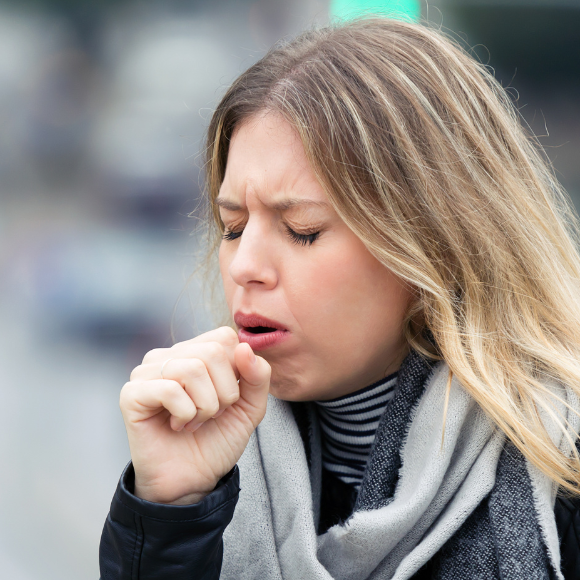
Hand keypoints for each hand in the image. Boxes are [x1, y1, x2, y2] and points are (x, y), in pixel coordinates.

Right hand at [119, 326, 270, 504]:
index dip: (237, 371)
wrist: (192, 480)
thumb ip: (257, 375)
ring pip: (192, 369)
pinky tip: (178, 426)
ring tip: (195, 421)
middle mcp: (169, 356)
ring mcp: (147, 372)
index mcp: (195, 351)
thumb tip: (245, 347)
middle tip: (211, 414)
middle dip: (224, 392)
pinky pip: (170, 390)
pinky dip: (185, 413)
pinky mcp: (131, 394)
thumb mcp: (250, 407)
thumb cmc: (216, 440)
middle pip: (212, 352)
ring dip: (205, 406)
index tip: (227, 398)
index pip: (225, 338)